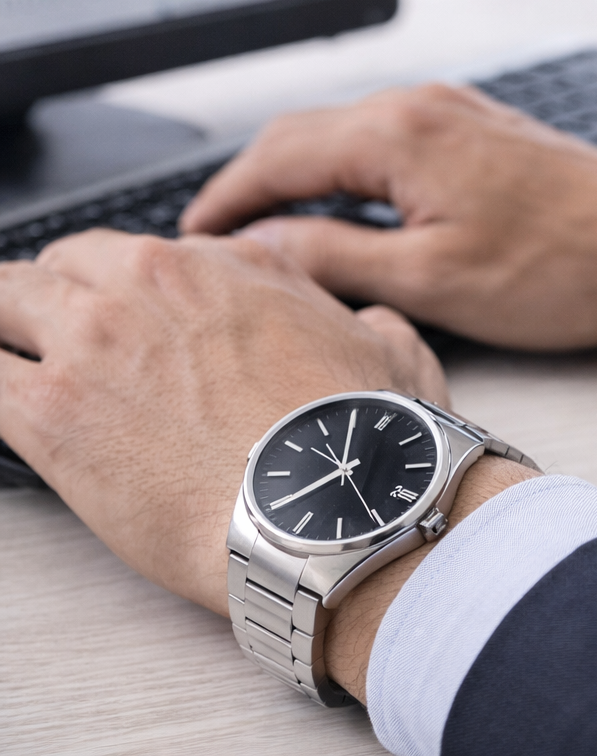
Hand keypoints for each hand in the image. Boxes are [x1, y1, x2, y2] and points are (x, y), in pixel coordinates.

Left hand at [0, 230, 447, 616]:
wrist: (332, 509)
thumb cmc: (361, 438)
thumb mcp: (390, 347)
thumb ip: (360, 321)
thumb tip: (371, 318)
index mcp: (222, 266)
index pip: (133, 253)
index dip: (122, 290)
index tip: (123, 321)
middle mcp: (147, 287)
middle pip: (53, 267)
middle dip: (48, 300)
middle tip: (52, 341)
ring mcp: (89, 343)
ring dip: (2, 333)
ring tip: (9, 367)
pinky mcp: (47, 413)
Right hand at [179, 83, 596, 350]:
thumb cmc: (567, 271)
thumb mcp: (433, 280)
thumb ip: (334, 255)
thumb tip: (260, 248)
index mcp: (401, 133)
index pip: (275, 155)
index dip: (223, 202)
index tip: (190, 243)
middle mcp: (427, 106)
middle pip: (306, 138)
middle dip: (252, 188)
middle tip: (217, 246)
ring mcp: (460, 114)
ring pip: (350, 141)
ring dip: (303, 183)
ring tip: (271, 240)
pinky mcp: (487, 134)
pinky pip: (394, 146)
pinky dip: (354, 179)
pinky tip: (350, 219)